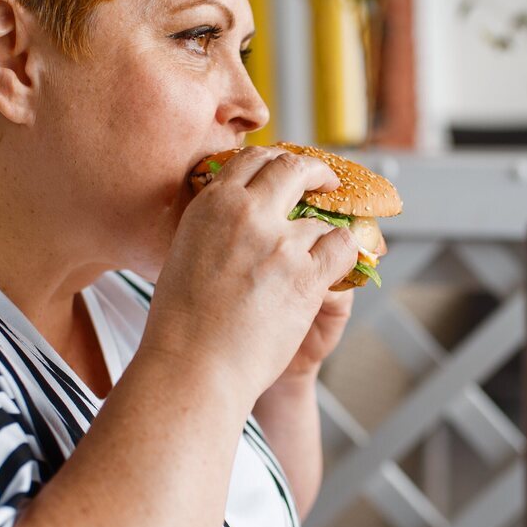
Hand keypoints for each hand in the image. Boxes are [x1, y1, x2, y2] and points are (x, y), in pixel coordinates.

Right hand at [142, 147, 359, 407]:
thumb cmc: (181, 324)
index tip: (287, 170)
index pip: (252, 159)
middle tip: (325, 183)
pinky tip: (338, 267)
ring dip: (322, 236)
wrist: (193, 366)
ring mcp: (279, 243)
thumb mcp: (184, 255)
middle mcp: (246, 213)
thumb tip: (234, 211)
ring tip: (316, 257)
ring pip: (321, 219)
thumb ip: (212, 227)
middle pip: (292, 169)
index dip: (276, 161)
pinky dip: (345, 254)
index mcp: (212, 205)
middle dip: (314, 172)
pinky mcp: (305, 274)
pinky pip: (341, 246)